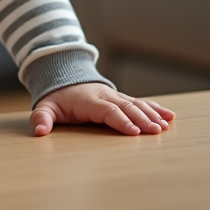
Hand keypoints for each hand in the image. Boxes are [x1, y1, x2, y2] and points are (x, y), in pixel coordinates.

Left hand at [31, 82, 174, 136]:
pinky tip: (170, 116)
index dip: (120, 120)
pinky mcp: (122, 99)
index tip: (133, 132)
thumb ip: (42, 118)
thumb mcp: (45, 106)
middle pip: (126, 107)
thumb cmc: (57, 98)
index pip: (107, 110)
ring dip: (151, 114)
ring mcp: (116, 96)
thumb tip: (39, 131)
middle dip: (141, 119)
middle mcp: (105, 96)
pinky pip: (140, 103)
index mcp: (88, 100)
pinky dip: (155, 108)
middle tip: (155, 131)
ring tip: (164, 126)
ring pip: (136, 104)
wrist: (65, 77)